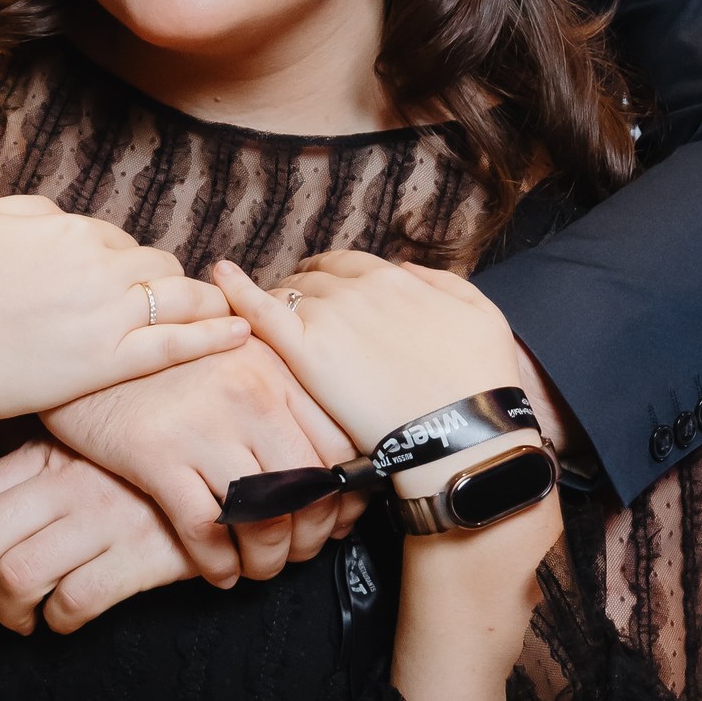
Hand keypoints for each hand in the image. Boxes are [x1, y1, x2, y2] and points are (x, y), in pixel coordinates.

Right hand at [0, 196, 248, 440]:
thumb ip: (29, 215)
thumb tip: (58, 217)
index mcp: (62, 227)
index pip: (111, 238)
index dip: (116, 263)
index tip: (116, 282)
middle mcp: (92, 260)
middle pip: (150, 262)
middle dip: (158, 280)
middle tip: (163, 300)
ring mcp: (104, 311)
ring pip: (172, 294)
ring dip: (198, 299)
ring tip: (218, 310)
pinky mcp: (108, 360)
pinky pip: (175, 341)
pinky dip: (212, 334)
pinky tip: (238, 331)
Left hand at [0, 439, 195, 633]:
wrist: (236, 471)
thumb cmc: (151, 467)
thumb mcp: (90, 449)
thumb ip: (39, 467)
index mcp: (50, 453)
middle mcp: (69, 483)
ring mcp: (104, 518)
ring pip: (17, 574)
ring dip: (7, 612)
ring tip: (21, 621)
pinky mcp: (140, 554)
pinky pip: (75, 599)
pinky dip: (58, 622)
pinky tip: (65, 622)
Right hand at [44, 337, 362, 584]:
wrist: (87, 349)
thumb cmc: (170, 364)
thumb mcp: (233, 357)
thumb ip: (282, 391)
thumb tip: (336, 461)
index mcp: (274, 367)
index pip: (336, 445)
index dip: (343, 497)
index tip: (336, 522)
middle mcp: (248, 392)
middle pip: (308, 488)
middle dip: (309, 537)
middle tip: (296, 554)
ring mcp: (202, 423)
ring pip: (263, 517)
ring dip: (267, 559)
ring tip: (258, 568)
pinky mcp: (155, 453)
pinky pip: (205, 529)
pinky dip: (218, 564)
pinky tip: (218, 572)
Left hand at [212, 252, 525, 455]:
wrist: (460, 435)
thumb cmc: (478, 381)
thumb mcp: (481, 314)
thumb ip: (442, 283)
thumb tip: (406, 270)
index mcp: (395, 280)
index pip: (349, 266)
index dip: (336, 281)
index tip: (330, 299)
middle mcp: (358, 289)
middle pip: (316, 277)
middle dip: (306, 292)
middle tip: (301, 319)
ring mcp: (328, 318)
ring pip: (289, 293)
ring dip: (281, 303)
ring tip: (271, 325)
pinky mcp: (305, 353)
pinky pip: (260, 310)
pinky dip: (237, 289)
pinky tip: (220, 276)